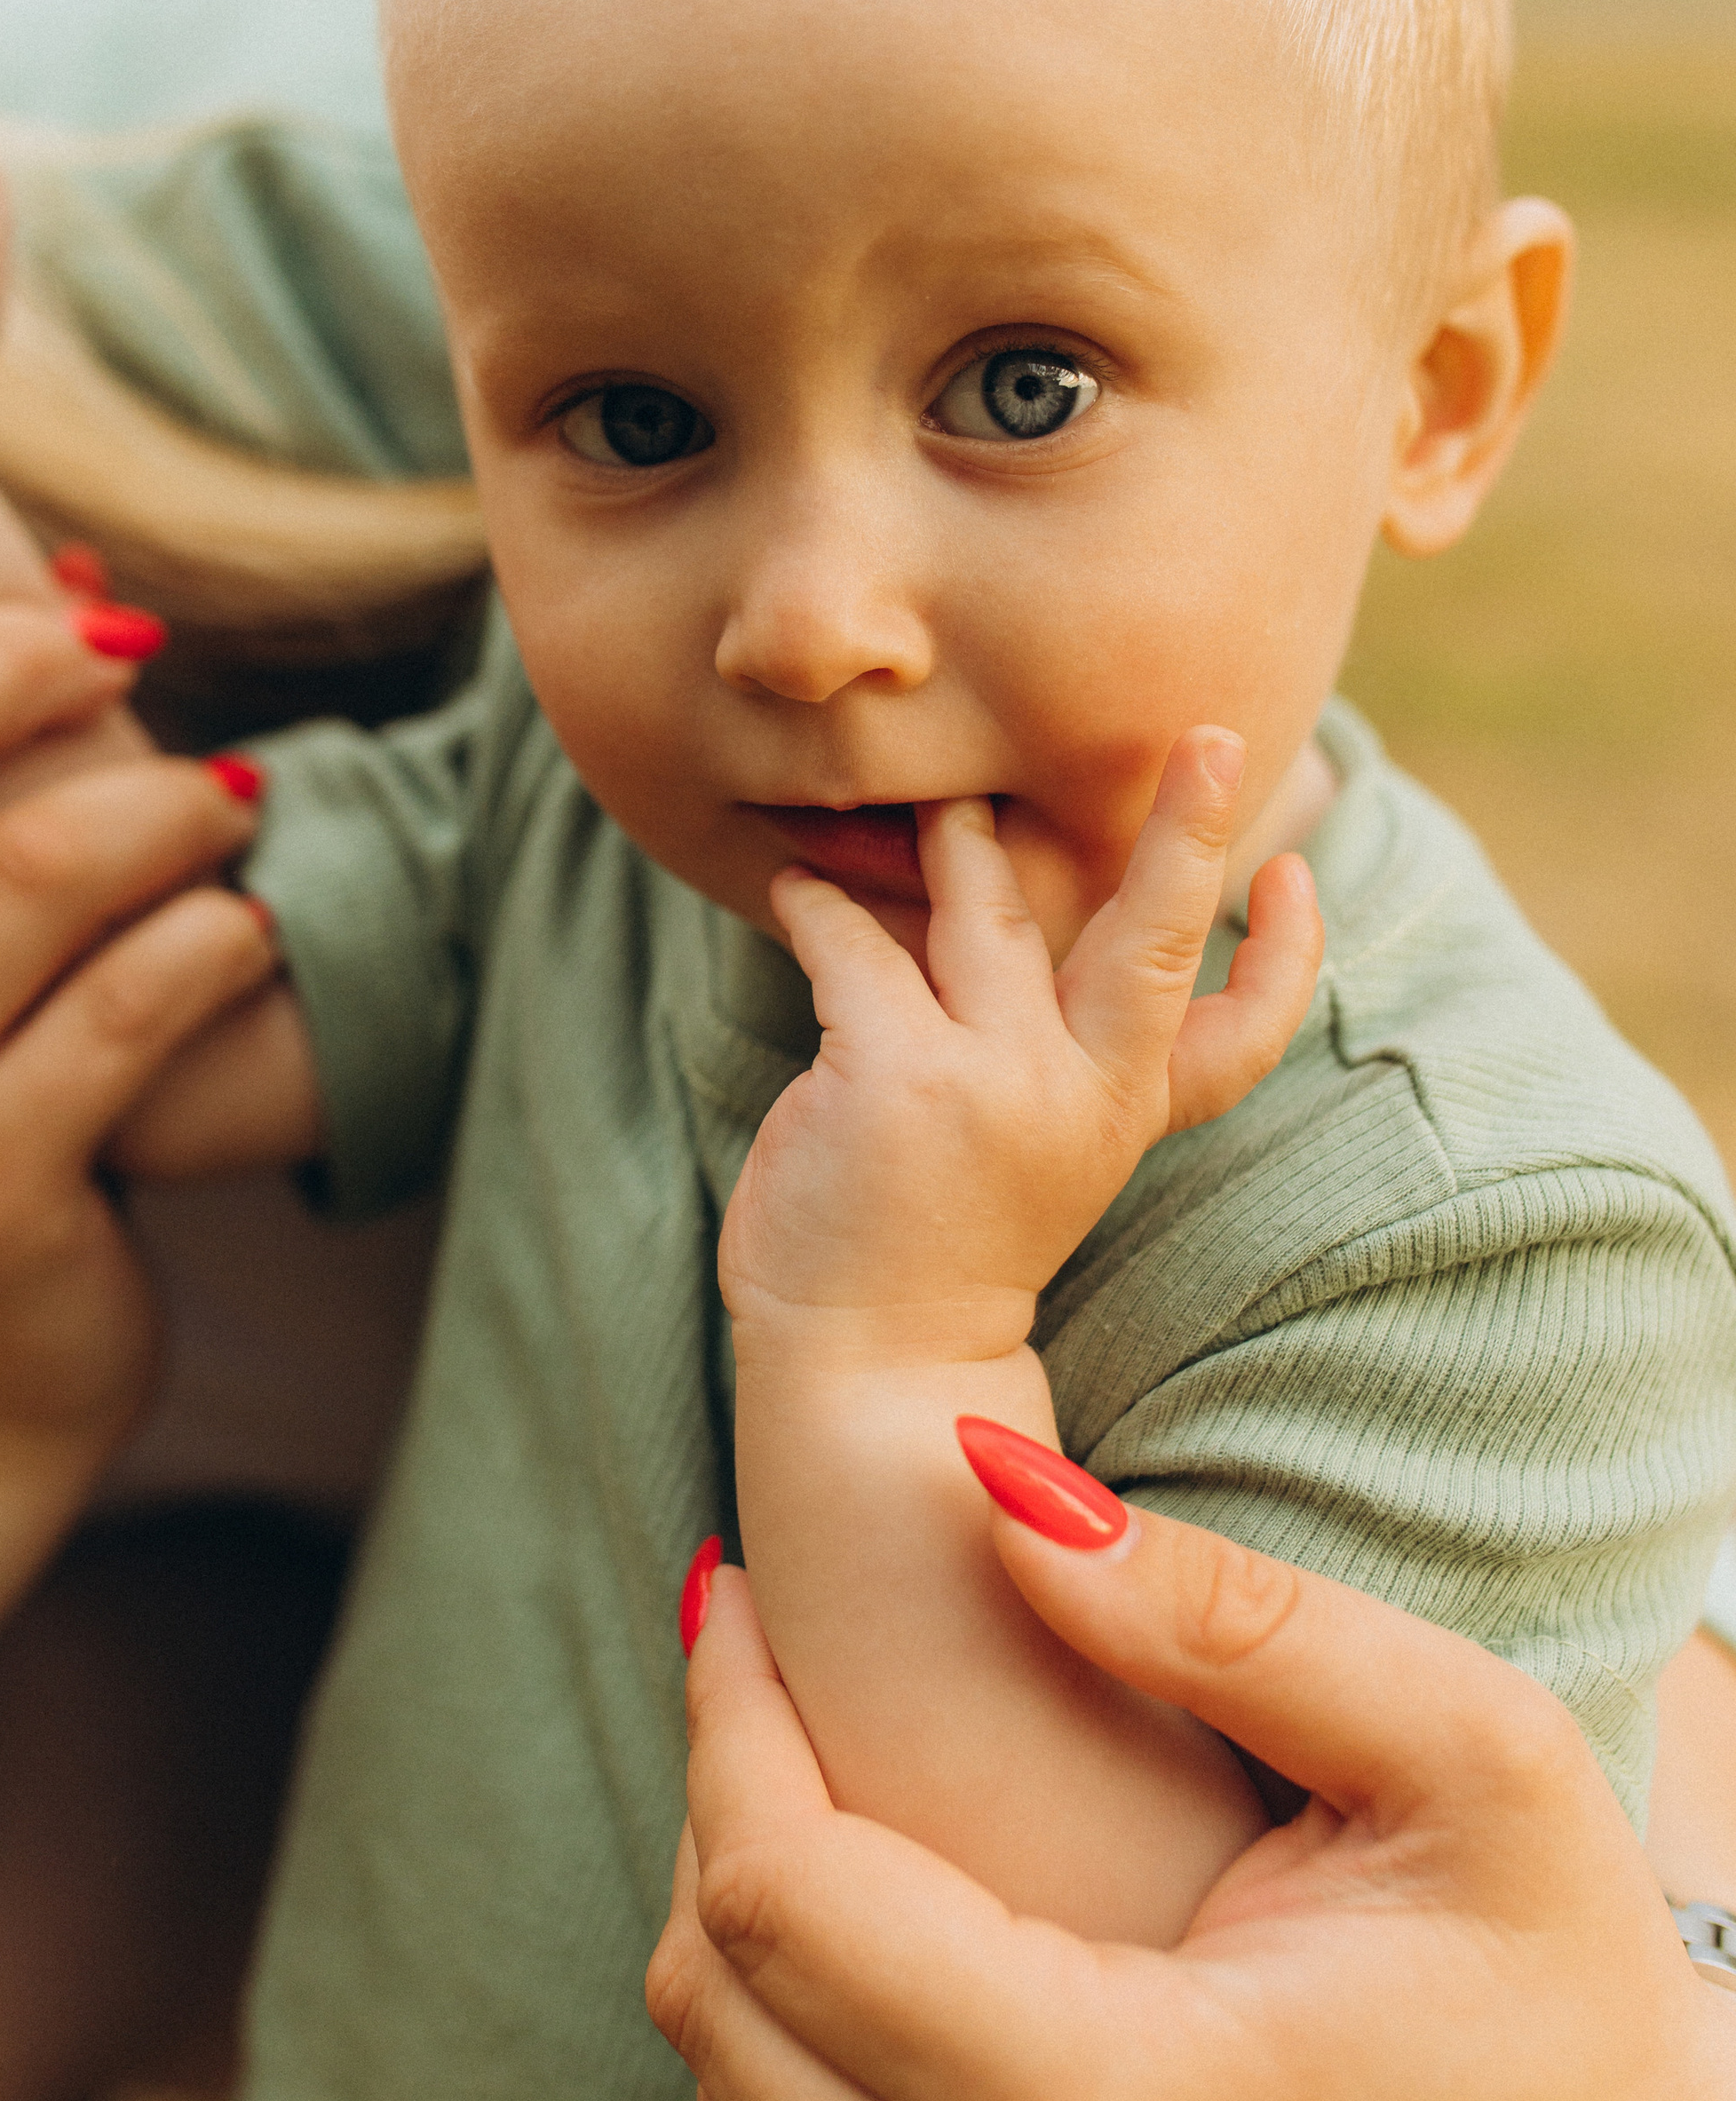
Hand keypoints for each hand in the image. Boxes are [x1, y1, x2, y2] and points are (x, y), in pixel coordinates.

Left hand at [650, 1517, 1735, 2100]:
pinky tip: (868, 1906)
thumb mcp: (1469, 1764)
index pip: (782, 1894)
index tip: (732, 1577)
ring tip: (803, 1750)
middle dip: (709, 1790)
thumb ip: (1227, 1616)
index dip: (725, 1709)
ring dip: (733, 1912)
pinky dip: (787, 2036)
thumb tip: (994, 1491)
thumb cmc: (1576, 2018)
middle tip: (756, 1642)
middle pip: (720, 2002)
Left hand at [721, 731, 1322, 1358]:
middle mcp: (1074, 1092)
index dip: (1282, 959)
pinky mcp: (894, 1073)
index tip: (1302, 877)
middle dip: (1189, 830)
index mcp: (1119, 1116)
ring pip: (983, 902)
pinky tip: (798, 886)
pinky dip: (821, 903)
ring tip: (926, 799)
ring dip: (952, 835)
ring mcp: (990, 1081)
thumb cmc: (936, 1242)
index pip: (1240, 1037)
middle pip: (1152, 940)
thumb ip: (1043, 1045)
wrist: (867, 1364)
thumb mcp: (1031, 1151)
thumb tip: (1008, 898)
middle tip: (1211, 735)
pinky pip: (856, 941)